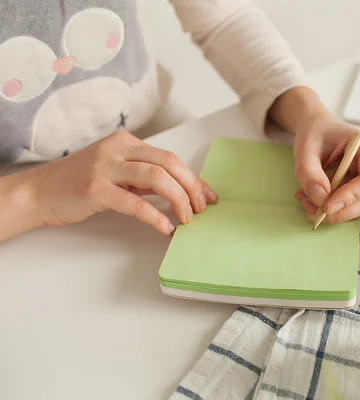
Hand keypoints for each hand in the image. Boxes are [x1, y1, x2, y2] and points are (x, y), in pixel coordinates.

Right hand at [27, 131, 217, 236]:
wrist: (39, 192)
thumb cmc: (80, 184)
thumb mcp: (116, 172)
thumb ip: (144, 177)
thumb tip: (180, 190)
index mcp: (126, 142)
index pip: (170, 157)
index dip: (194, 178)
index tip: (208, 196)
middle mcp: (118, 149)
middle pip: (169, 163)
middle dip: (191, 187)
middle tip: (201, 209)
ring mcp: (106, 168)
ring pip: (157, 178)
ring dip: (179, 200)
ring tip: (186, 219)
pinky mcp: (96, 190)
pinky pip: (136, 203)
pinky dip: (156, 217)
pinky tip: (166, 228)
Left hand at [293, 114, 359, 222]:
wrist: (317, 130)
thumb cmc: (314, 134)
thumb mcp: (305, 150)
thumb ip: (310, 173)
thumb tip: (321, 199)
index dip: (353, 196)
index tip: (327, 206)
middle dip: (342, 211)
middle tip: (314, 213)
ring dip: (334, 213)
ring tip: (307, 203)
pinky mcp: (359, 188)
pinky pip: (350, 206)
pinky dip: (331, 210)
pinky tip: (311, 202)